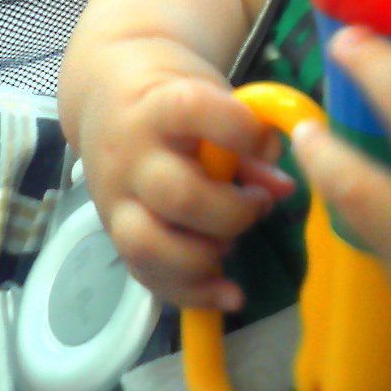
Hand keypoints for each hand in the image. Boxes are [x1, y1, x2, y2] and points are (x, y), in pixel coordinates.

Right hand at [74, 40, 293, 310]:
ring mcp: (116, 198)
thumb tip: (284, 188)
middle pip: (178, 195)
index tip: (264, 143)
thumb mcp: (210, 97)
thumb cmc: (172, 97)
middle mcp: (130, 155)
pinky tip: (227, 294)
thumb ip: (248, 139)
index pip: (191, 111)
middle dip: (231, 213)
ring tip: (231, 245)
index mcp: (158, 107)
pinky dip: (190, 292)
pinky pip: (145, 274)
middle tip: (257, 204)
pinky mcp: (114, 233)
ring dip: (203, 258)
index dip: (238, 130)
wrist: (106, 100)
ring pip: (149, 244)